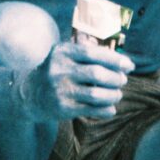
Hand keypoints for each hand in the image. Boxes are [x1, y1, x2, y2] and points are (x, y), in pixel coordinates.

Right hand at [18, 40, 133, 121]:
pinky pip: (92, 110)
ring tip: (117, 94)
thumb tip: (118, 56)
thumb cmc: (56, 70)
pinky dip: (106, 110)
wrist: (30, 93)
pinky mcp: (63, 108)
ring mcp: (60, 90)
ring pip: (96, 95)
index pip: (92, 53)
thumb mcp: (64, 55)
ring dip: (113, 95)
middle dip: (116, 78)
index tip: (129, 65)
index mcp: (62, 52)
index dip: (114, 59)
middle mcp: (59, 70)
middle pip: (97, 74)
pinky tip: (110, 107)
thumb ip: (87, 50)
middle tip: (123, 80)